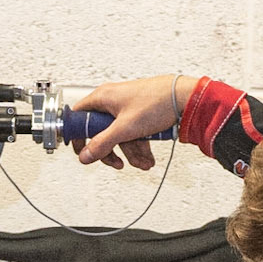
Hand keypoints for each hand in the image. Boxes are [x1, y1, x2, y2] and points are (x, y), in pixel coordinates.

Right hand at [71, 73, 195, 169]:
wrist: (184, 99)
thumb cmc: (156, 102)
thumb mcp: (124, 128)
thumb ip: (102, 144)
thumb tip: (85, 156)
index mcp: (102, 98)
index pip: (79, 117)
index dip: (78, 135)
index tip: (82, 151)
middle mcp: (112, 102)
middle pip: (101, 133)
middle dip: (113, 152)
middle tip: (118, 164)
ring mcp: (126, 109)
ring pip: (120, 137)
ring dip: (131, 154)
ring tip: (144, 163)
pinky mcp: (138, 115)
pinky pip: (132, 135)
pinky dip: (140, 148)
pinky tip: (148, 158)